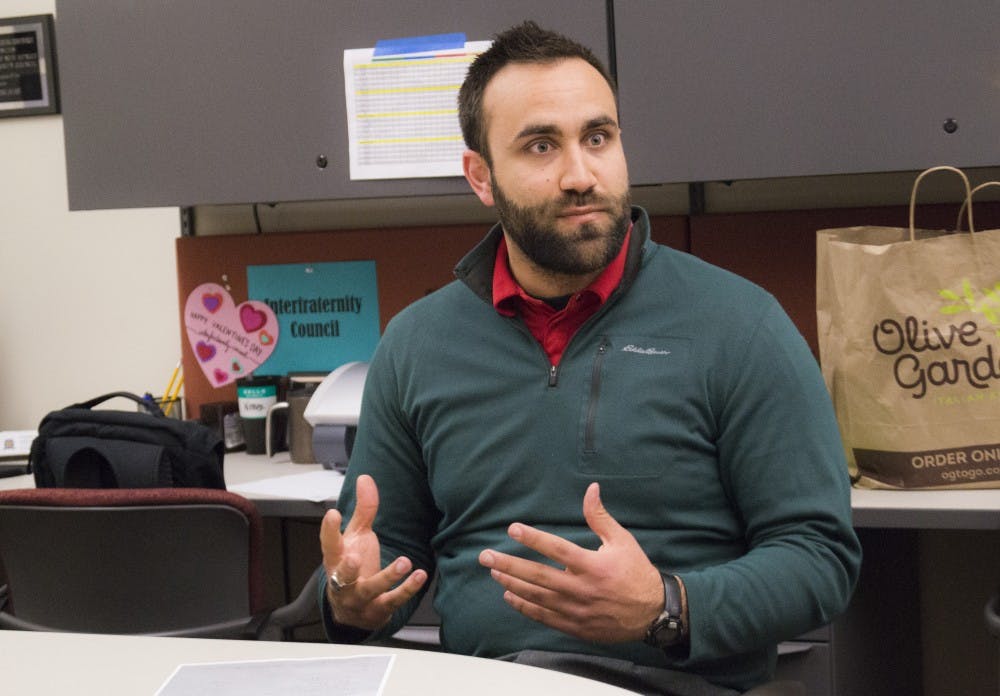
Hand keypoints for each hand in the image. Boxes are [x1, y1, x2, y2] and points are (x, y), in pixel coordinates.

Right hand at [320, 474, 427, 630]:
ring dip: (387, 577)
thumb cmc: (354, 566)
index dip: (328, 530)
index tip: (333, 513)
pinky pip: (393, 601)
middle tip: (354, 557)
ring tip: (404, 562)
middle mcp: (344, 581)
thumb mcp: (356, 536)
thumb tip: (365, 477)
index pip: (329, 544)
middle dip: (347, 567)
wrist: (352, 611)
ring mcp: (360, 598)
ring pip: (370, 590)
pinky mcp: (378, 610)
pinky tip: (420, 576)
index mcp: (336, 559)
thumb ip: (362, 509)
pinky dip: (407, 589)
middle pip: (342, 575)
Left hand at [478, 482, 662, 642]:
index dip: (533, 539)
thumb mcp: (622, 540)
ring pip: (537, 597)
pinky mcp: (575, 625)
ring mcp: (577, 610)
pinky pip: (544, 616)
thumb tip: (591, 489)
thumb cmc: (636, 573)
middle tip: (485, 557)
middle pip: (538, 576)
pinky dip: (525, 606)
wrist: (653, 613)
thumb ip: (600, 517)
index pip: (557, 549)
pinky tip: (510, 596)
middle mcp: (582, 589)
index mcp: (593, 566)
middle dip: (509, 565)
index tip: (513, 529)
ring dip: (512, 583)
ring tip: (494, 572)